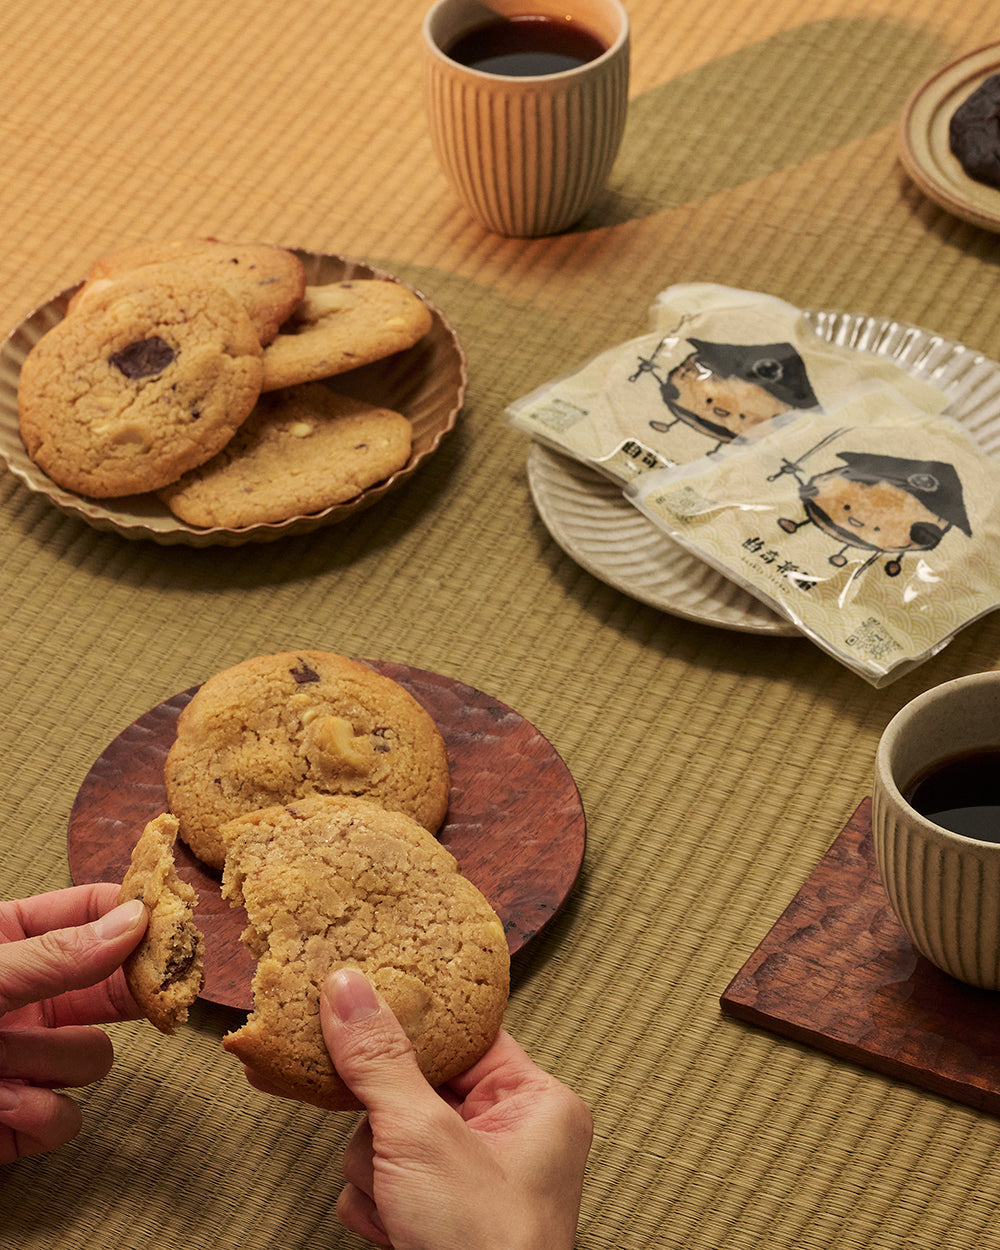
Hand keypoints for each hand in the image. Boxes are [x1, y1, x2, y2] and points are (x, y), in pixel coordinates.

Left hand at [0, 884, 147, 1162]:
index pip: (91, 911)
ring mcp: (23, 1061)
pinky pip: (66, 1117)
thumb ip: (53, 953)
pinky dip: (32, 1114)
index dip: (135, 913)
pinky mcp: (18, 1123)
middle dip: (128, 992)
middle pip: (111, 984)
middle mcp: (24, 998)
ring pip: (93, 1056)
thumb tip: (132, 920)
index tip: (171, 919)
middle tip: (159, 988)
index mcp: (8, 942)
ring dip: (49, 1060)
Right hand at [323, 969, 592, 1249]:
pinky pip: (379, 1178)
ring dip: (377, 1172)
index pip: (463, 1036)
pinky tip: (394, 1229)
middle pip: (411, 1086)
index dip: (412, 1027)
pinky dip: (375, 1205)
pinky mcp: (434, 1214)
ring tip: (402, 1206)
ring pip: (385, 1135)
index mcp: (535, 1102)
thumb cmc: (483, 1248)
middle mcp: (507, 1135)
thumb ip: (381, 1059)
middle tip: (391, 1148)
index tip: (359, 1005)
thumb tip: (348, 986)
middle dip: (386, 1127)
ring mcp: (467, 1178)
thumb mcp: (425, 1138)